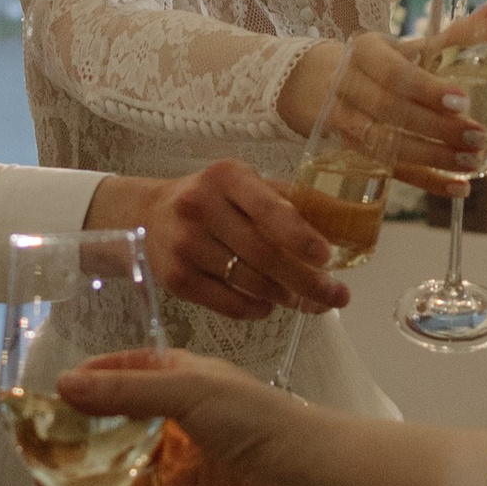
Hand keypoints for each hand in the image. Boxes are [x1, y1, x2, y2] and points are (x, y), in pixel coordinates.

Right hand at [38, 350, 311, 485]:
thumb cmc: (251, 419)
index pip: (121, 377)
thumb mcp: (185, 391)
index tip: (44, 404)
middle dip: (70, 456)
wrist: (304, 476)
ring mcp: (175, 471)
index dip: (84, 388)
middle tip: (32, 471)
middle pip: (109, 438)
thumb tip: (63, 386)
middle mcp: (171, 424)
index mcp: (176, 382)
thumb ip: (123, 393)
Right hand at [115, 161, 350, 320]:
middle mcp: (201, 206)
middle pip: (264, 253)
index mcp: (226, 177)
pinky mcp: (176, 278)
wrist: (147, 216)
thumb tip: (339, 225)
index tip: (328, 257)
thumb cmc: (210, 200)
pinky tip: (270, 305)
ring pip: (249, 281)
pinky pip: (228, 303)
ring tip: (309, 302)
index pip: (270, 209)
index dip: (301, 236)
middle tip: (337, 295)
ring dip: (286, 297)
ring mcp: (185, 244)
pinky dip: (256, 309)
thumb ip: (286, 199)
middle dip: (307, 280)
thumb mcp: (242, 183)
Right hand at [276, 25, 486, 179]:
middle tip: (478, 136)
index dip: (427, 89)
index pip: (394, 74)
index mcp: (364, 53)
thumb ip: (450, 36)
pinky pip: (389, 170)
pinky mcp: (349, 152)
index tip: (462, 101)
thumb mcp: (404, 46)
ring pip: (387, 145)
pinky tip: (458, 188)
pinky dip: (426, 181)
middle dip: (437, 128)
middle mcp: (348, 86)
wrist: (313, 82)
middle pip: (392, 112)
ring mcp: (343, 123)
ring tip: (471, 161)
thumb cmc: (374, 62)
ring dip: (433, 158)